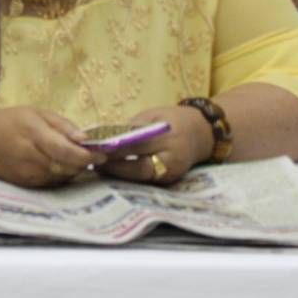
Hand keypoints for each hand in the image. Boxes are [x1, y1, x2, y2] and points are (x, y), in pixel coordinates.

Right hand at [0, 106, 103, 187]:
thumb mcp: (35, 113)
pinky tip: (59, 165)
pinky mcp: (26, 185)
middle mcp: (30, 158)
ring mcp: (28, 175)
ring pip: (63, 177)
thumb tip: (86, 139)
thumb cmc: (9, 122)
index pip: (67, 151)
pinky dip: (62, 175)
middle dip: (84, 163)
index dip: (88, 155)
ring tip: (74, 158)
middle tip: (93, 154)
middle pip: (68, 167)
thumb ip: (62, 125)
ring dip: (74, 169)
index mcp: (33, 134)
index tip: (103, 153)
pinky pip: (53, 183)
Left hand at [98, 106, 213, 184]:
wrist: (202, 134)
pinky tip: (113, 172)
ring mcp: (172, 173)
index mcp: (168, 138)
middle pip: (139, 167)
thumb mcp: (154, 116)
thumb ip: (133, 127)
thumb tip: (107, 136)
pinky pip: (146, 180)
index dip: (115, 148)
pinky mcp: (169, 181)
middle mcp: (172, 160)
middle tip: (94, 163)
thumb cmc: (173, 120)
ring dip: (119, 174)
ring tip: (99, 168)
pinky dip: (129, 177)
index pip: (137, 145)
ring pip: (141, 178)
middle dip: (115, 167)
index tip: (96, 148)